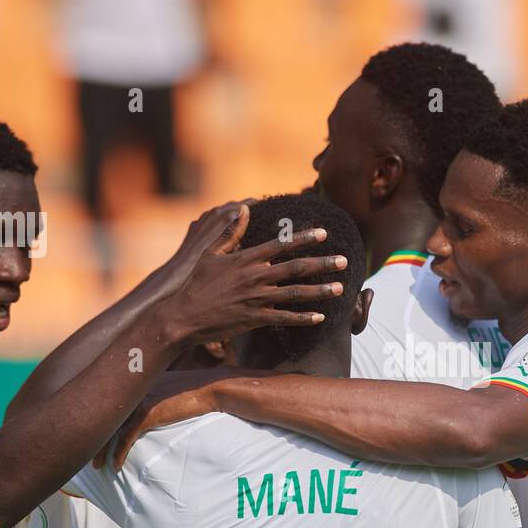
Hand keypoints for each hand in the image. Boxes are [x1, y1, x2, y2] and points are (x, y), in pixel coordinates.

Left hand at [94, 367, 269, 470]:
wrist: (215, 388)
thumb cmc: (201, 391)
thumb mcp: (175, 390)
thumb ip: (161, 397)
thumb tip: (161, 408)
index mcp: (139, 384)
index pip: (112, 403)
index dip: (101, 422)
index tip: (95, 436)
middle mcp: (135, 390)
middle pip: (105, 416)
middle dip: (93, 438)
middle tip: (87, 455)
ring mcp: (140, 401)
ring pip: (111, 429)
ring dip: (102, 450)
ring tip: (96, 466)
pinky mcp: (148, 413)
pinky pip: (126, 437)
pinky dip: (118, 453)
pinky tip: (115, 466)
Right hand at [160, 203, 347, 344]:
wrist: (184, 316)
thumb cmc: (197, 284)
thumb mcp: (211, 254)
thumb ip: (229, 232)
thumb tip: (242, 208)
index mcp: (246, 259)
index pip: (282, 244)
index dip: (304, 238)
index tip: (324, 233)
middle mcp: (255, 277)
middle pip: (296, 268)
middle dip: (322, 264)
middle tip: (344, 261)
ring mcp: (257, 299)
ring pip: (296, 293)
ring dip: (320, 290)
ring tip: (340, 287)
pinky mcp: (255, 319)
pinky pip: (285, 318)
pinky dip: (304, 318)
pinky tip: (321, 317)